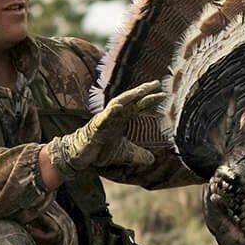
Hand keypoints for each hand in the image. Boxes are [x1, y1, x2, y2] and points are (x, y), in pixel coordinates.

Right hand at [47, 80, 162, 180]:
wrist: (81, 157)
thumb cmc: (100, 150)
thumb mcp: (125, 154)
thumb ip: (138, 155)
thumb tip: (153, 160)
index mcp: (122, 119)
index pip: (138, 106)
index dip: (150, 99)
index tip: (163, 94)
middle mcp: (114, 115)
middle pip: (130, 99)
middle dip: (142, 91)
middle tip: (156, 83)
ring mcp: (105, 119)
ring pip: (118, 104)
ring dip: (129, 96)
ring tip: (141, 90)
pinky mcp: (96, 127)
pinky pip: (103, 117)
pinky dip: (110, 111)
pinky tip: (117, 107)